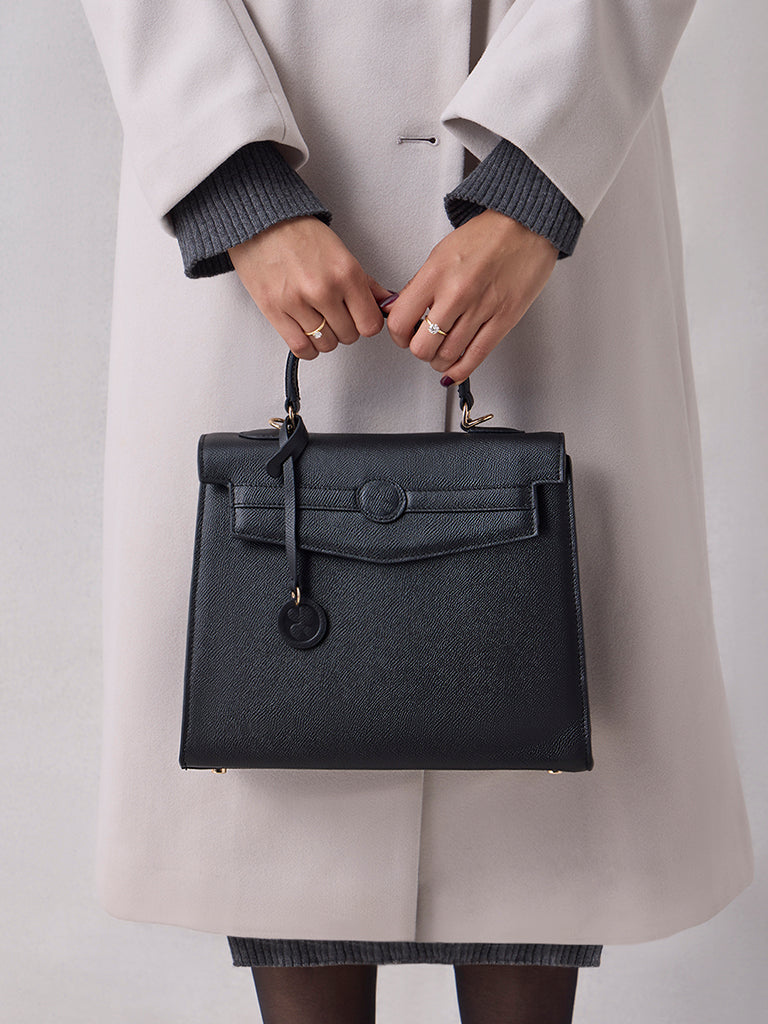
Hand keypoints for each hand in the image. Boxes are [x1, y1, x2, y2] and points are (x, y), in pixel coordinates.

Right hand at [228, 216, 391, 357]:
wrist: (261, 222)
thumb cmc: (299, 233)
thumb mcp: (341, 252)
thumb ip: (365, 283)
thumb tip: (385, 303)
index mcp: (345, 273)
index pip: (370, 324)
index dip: (366, 323)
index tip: (360, 317)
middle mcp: (323, 289)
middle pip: (349, 336)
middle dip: (345, 327)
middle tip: (336, 313)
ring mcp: (298, 302)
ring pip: (326, 344)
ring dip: (325, 337)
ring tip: (319, 320)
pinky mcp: (274, 311)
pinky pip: (300, 348)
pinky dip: (307, 348)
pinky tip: (307, 335)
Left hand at [384, 208, 558, 383]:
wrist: (527, 226)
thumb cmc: (486, 236)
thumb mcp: (441, 253)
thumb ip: (420, 285)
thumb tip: (399, 311)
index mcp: (436, 274)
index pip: (400, 321)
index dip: (398, 334)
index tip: (403, 334)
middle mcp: (457, 293)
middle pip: (422, 346)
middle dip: (419, 350)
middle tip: (423, 344)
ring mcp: (482, 308)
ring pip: (448, 356)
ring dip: (439, 360)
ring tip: (440, 353)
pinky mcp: (504, 319)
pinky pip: (476, 356)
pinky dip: (460, 370)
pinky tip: (454, 369)